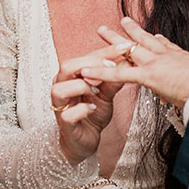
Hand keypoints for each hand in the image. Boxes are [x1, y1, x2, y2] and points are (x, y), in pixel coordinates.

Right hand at [51, 47, 130, 163]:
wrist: (84, 142)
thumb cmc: (91, 114)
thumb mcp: (106, 94)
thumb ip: (113, 79)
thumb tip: (128, 61)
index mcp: (71, 77)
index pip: (85, 57)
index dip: (104, 51)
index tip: (124, 47)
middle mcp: (61, 87)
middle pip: (67, 66)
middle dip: (91, 64)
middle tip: (112, 67)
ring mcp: (60, 106)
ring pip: (61, 88)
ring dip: (82, 86)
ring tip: (98, 90)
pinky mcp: (64, 123)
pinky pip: (68, 114)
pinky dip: (83, 109)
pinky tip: (93, 108)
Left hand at [80, 17, 188, 110]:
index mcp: (183, 57)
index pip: (167, 46)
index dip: (158, 40)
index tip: (153, 34)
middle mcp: (167, 56)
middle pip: (145, 40)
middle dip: (130, 31)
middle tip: (120, 21)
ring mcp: (156, 64)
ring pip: (129, 50)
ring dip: (111, 42)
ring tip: (99, 31)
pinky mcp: (148, 76)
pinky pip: (120, 74)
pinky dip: (102, 73)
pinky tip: (87, 71)